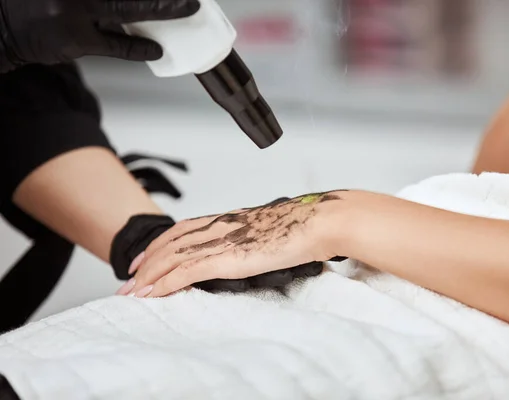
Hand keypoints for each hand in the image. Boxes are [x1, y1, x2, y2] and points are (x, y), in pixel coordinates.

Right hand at [0, 0, 199, 71]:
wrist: (3, 25)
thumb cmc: (39, 1)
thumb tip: (146, 1)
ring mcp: (71, 10)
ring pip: (126, 7)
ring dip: (162, 9)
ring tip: (187, 8)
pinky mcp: (73, 39)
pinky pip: (114, 44)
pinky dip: (137, 47)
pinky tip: (156, 49)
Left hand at [126, 191, 347, 297]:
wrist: (314, 221)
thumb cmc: (300, 225)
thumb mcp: (269, 228)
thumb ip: (252, 237)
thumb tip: (252, 249)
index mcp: (228, 220)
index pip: (182, 230)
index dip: (160, 245)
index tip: (146, 259)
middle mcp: (218, 227)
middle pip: (169, 243)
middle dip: (145, 264)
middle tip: (129, 281)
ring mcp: (220, 241)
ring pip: (171, 257)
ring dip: (148, 276)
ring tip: (132, 293)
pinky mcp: (226, 257)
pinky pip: (185, 271)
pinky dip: (165, 282)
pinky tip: (153, 293)